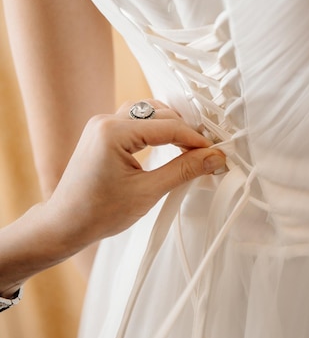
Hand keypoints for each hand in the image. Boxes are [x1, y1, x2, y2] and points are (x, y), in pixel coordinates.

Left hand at [47, 100, 225, 247]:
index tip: (215, 153)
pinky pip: (134, 121)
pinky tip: (166, 145)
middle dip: (185, 131)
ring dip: (170, 126)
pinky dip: (154, 130)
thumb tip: (213, 158)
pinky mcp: (101, 133)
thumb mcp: (147, 192)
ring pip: (147, 113)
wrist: (63, 225)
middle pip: (159, 113)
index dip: (195, 140)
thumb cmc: (98, 213)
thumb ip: (183, 171)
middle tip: (205, 152)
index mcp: (113, 132)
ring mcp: (101, 125)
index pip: (168, 127)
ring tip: (188, 148)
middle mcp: (105, 121)